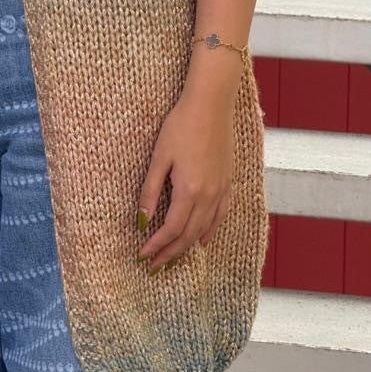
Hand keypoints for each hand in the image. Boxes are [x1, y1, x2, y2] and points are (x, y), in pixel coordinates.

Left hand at [135, 81, 234, 272]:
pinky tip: (203, 239)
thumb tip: (141, 220)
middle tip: (154, 266)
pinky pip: (220, 216)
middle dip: (170, 253)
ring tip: (173, 257)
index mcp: (189, 191)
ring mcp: (222, 190)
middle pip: (189, 235)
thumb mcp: (160, 157)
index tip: (143, 257)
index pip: (172, 230)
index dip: (157, 246)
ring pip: (205, 229)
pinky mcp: (228, 181)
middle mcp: (209, 196)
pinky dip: (210, 231)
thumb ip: (150, 190)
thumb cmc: (181, 126)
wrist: (211, 105)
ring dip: (188, 246)